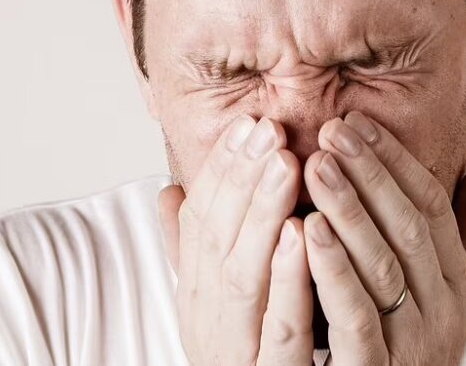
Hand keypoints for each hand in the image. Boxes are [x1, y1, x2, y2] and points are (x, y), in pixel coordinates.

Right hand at [158, 116, 314, 363]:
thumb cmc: (239, 360)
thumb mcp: (216, 302)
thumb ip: (196, 249)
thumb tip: (166, 191)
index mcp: (198, 294)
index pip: (204, 221)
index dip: (225, 171)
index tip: (250, 123)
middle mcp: (208, 318)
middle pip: (219, 239)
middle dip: (242, 179)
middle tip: (268, 128)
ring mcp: (233, 348)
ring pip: (242, 275)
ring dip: (261, 215)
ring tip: (284, 164)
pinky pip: (278, 328)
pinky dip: (287, 282)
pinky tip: (299, 237)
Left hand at [302, 111, 465, 363]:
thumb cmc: (404, 347)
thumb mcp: (438, 289)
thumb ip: (463, 231)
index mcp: (456, 284)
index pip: (434, 208)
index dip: (397, 161)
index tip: (357, 120)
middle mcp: (442, 312)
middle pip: (410, 229)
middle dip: (372, 174)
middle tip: (332, 129)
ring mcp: (412, 345)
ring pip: (385, 267)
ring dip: (350, 210)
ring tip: (317, 165)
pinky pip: (357, 316)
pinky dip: (333, 270)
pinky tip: (306, 231)